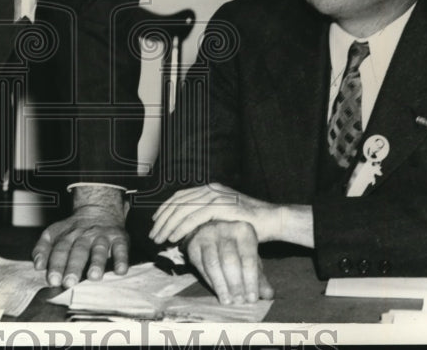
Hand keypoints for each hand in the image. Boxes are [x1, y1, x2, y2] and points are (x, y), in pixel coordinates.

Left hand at [32, 204, 128, 287]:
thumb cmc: (74, 230)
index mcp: (67, 235)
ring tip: (93, 276)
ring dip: (96, 262)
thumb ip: (43, 248)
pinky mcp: (119, 238)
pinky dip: (121, 259)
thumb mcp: (54, 233)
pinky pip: (121, 248)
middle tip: (70, 282)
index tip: (53, 281)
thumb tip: (38, 265)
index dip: (56, 265)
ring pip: (99, 249)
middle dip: (74, 267)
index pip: (60, 250)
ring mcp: (102, 237)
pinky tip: (120, 271)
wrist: (99, 209)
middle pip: (78, 251)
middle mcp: (84, 236)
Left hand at [150, 183, 280, 245]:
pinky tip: (174, 237)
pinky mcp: (221, 206)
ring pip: (183, 209)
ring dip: (168, 225)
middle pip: (178, 201)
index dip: (165, 208)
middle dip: (162, 218)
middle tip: (153, 234)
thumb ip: (207, 217)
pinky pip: (195, 216)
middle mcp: (211, 189)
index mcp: (210, 189)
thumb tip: (187, 228)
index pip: (180, 196)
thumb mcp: (225, 216)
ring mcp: (216, 196)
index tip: (155, 221)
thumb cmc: (250, 222)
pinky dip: (181, 227)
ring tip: (159, 238)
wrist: (273, 219)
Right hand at [185, 221, 273, 303]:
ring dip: (221, 285)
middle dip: (235, 284)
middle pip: (229, 260)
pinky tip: (217, 291)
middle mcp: (224, 228)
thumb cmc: (236, 248)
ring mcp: (206, 234)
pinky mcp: (192, 244)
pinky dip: (210, 281)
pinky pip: (201, 265)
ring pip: (213, 263)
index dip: (251, 280)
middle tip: (239, 301)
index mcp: (243, 230)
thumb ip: (259, 277)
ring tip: (228, 300)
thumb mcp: (250, 258)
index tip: (252, 299)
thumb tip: (269, 295)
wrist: (211, 231)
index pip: (248, 258)